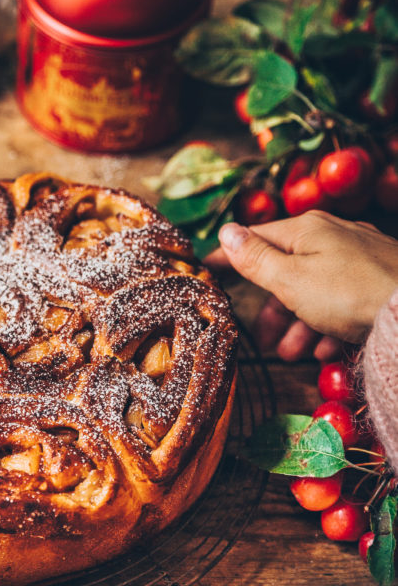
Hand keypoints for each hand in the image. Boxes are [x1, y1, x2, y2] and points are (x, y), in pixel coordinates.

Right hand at [215, 212, 397, 359]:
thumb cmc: (347, 294)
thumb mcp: (290, 279)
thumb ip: (256, 258)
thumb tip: (226, 231)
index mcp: (307, 230)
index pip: (255, 238)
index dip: (229, 256)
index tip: (207, 269)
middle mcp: (333, 235)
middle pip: (287, 270)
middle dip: (272, 309)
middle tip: (262, 341)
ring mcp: (358, 257)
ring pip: (315, 290)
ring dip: (298, 325)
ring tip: (293, 355)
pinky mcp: (377, 279)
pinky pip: (342, 300)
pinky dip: (328, 324)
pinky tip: (326, 350)